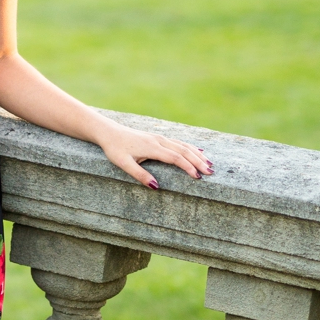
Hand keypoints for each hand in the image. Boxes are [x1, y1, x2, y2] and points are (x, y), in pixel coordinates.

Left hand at [93, 121, 212, 188]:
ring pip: (184, 145)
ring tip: (209, 164)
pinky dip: (191, 147)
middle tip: (211, 172)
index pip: (176, 158)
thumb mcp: (123, 164)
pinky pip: (179, 142)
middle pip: (184, 151)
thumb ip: (140, 175)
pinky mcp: (158, 137)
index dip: (188, 167)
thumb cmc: (115, 149)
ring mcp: (160, 138)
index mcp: (152, 148)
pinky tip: (199, 151)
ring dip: (197, 154)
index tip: (198, 177)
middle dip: (198, 161)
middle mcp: (159, 141)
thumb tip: (157, 187)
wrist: (109, 132)